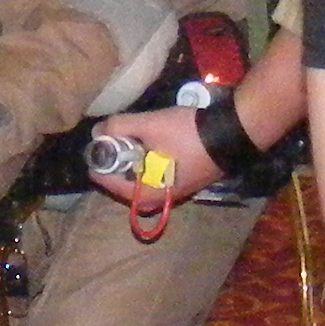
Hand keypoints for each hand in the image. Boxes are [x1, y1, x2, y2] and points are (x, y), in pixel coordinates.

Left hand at [86, 104, 225, 206]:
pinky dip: (149, 165)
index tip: (91, 157)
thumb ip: (119, 126)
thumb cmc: (187, 134)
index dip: (100, 169)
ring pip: (146, 182)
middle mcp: (164, 200)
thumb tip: (96, 130)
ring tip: (126, 146)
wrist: (232, 133)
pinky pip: (160, 178)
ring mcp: (179, 192)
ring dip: (134, 166)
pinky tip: (149, 148)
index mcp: (151, 194)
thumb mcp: (149, 125)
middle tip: (109, 151)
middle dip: (117, 169)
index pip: (113, 186)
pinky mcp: (189, 182)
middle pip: (129, 187)